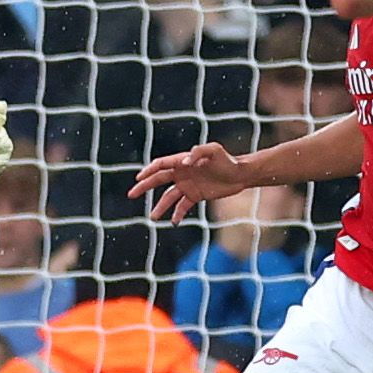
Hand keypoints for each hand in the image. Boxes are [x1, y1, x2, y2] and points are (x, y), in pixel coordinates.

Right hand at [132, 143, 249, 220]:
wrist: (241, 174)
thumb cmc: (227, 160)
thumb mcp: (214, 150)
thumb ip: (198, 152)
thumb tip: (183, 163)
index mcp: (182, 161)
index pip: (161, 165)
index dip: (148, 171)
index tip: (138, 179)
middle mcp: (182, 173)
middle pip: (158, 180)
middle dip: (144, 187)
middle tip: (131, 195)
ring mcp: (188, 185)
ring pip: (169, 197)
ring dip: (160, 206)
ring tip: (153, 217)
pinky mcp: (196, 195)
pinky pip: (183, 206)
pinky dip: (177, 214)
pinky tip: (173, 221)